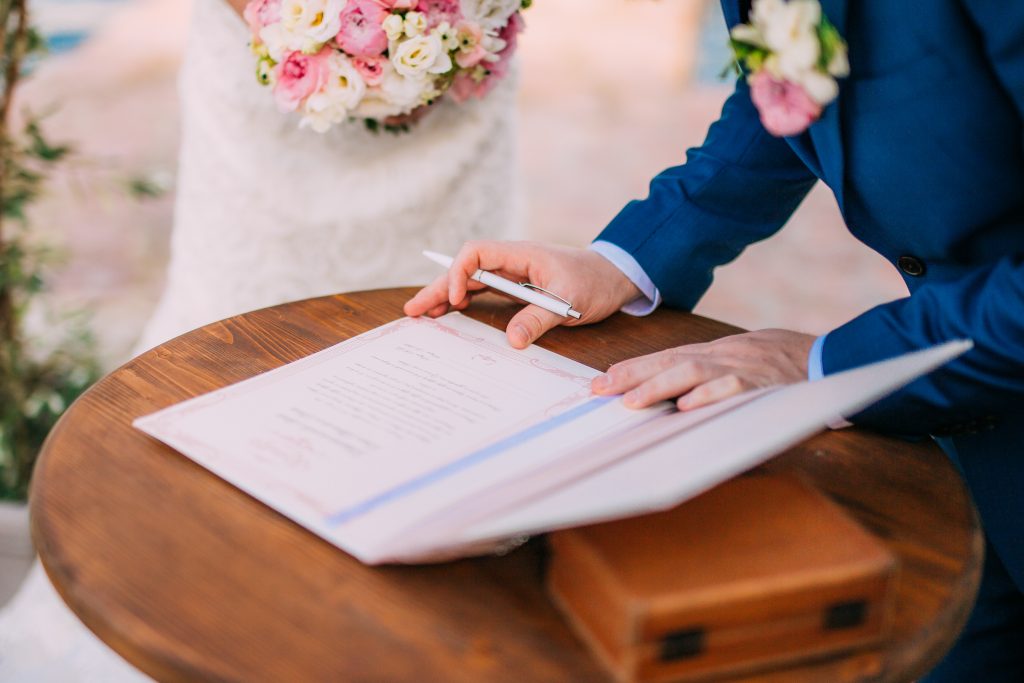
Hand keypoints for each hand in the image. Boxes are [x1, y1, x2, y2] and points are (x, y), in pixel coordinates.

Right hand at [404, 241, 641, 347]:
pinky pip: (482, 290)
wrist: (613, 277)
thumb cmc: (594, 282)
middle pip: (465, 269)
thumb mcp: (570, 302)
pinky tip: (450, 312)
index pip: (476, 252)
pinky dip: (464, 300)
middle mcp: (511, 261)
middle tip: (413, 310)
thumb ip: (540, 318)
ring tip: (420, 313)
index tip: (458, 299)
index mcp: (521, 255)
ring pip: (469, 280)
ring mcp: (511, 273)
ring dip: (446, 295)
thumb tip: (513, 340)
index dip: (459, 273)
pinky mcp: (515, 287)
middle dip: (439, 287)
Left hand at [591, 329, 815, 409]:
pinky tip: (686, 407)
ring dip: (660, 386)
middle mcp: (722, 356)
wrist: (827, 357)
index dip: (632, 369)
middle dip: (632, 375)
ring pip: (693, 372)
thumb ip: (706, 374)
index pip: (665, 358)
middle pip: (669, 361)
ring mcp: (741, 369)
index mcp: (714, 353)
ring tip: (632, 402)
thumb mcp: (737, 361)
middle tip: (600, 389)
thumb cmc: (778, 363)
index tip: (601, 382)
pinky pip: (733, 390)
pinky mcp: (763, 386)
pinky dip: (709, 397)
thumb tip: (670, 396)